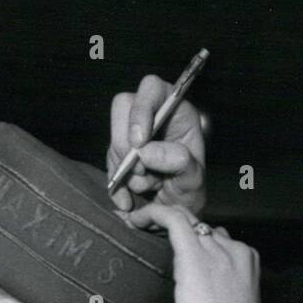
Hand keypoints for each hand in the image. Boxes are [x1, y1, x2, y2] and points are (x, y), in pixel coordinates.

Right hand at [107, 74, 206, 213]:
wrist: (177, 214)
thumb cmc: (190, 190)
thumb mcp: (194, 179)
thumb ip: (179, 162)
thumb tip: (146, 151)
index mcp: (176, 111)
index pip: (152, 88)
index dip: (141, 109)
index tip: (139, 142)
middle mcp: (152, 116)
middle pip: (122, 106)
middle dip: (125, 142)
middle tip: (140, 170)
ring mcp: (132, 134)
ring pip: (113, 138)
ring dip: (126, 168)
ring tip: (149, 186)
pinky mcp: (119, 153)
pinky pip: (108, 162)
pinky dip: (115, 183)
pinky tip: (128, 200)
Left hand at [127, 202, 259, 302]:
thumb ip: (227, 289)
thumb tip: (210, 286)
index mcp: (248, 263)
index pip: (218, 239)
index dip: (194, 240)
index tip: (173, 245)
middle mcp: (235, 250)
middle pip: (202, 229)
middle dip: (177, 229)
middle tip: (150, 233)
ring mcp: (216, 252)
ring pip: (187, 221)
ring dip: (162, 222)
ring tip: (140, 226)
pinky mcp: (194, 256)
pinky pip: (173, 220)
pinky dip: (153, 213)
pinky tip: (137, 218)